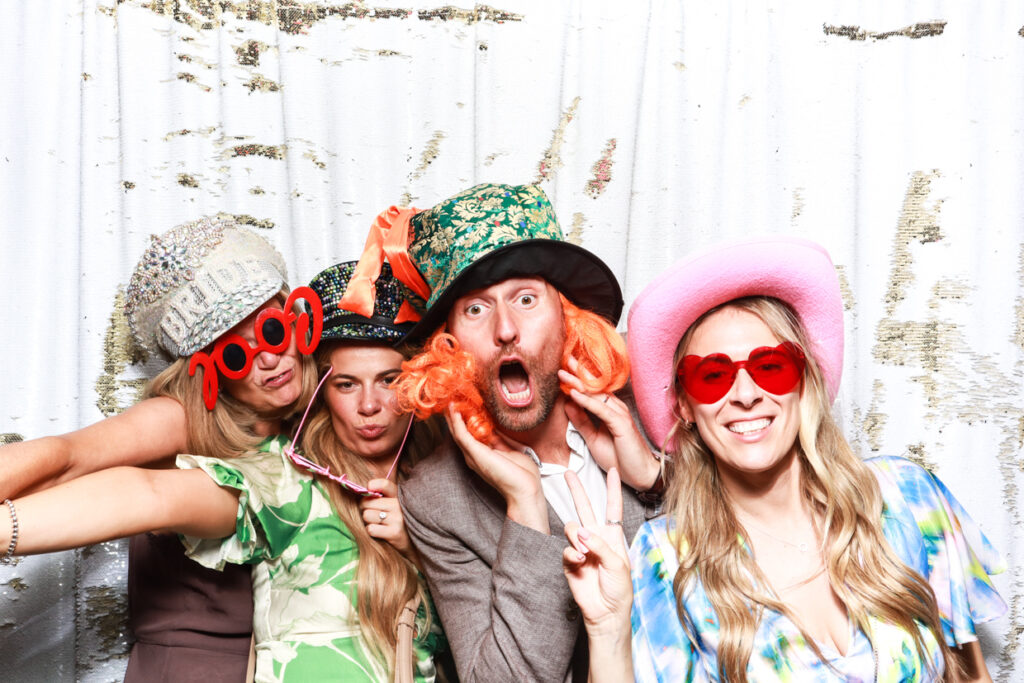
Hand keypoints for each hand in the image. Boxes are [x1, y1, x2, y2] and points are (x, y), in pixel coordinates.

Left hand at [360, 479, 414, 560]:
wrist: (418, 546)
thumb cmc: (403, 525)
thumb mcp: (398, 507)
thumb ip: (384, 497)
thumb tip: (363, 492)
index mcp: (400, 496)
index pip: (383, 484)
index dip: (371, 486)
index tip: (368, 491)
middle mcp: (399, 505)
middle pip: (367, 502)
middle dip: (364, 509)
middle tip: (372, 514)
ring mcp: (397, 518)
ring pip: (367, 515)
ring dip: (368, 522)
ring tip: (377, 524)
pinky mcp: (394, 533)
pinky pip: (371, 529)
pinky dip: (372, 531)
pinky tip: (380, 533)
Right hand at [446, 407, 548, 532]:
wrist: (525, 489)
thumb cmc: (521, 475)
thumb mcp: (511, 451)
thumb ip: (501, 440)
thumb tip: (496, 428)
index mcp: (482, 456)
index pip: (469, 435)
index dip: (465, 420)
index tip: (465, 404)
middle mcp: (474, 456)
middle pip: (459, 433)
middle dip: (455, 416)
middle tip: (452, 399)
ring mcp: (473, 455)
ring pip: (457, 432)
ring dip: (452, 416)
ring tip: (450, 400)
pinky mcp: (475, 453)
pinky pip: (461, 434)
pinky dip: (456, 421)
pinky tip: (453, 409)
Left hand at [559, 357, 660, 490]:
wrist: (639, 475)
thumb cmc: (620, 457)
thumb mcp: (593, 438)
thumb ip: (581, 421)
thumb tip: (567, 403)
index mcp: (610, 410)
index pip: (591, 390)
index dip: (577, 379)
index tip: (562, 368)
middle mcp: (616, 408)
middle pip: (594, 387)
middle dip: (577, 373)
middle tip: (563, 358)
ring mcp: (620, 414)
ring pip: (596, 395)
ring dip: (578, 383)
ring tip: (563, 373)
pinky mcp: (622, 424)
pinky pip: (601, 409)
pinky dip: (587, 401)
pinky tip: (574, 394)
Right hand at [562, 468, 632, 637]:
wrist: (607, 611)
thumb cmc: (619, 588)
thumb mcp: (618, 564)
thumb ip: (600, 544)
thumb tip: (580, 531)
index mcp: (612, 536)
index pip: (612, 507)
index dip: (612, 489)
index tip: (612, 470)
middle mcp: (595, 537)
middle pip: (585, 508)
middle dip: (577, 490)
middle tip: (567, 473)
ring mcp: (581, 548)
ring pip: (571, 527)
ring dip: (577, 537)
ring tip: (585, 553)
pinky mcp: (569, 560)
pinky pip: (566, 548)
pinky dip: (572, 553)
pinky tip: (579, 561)